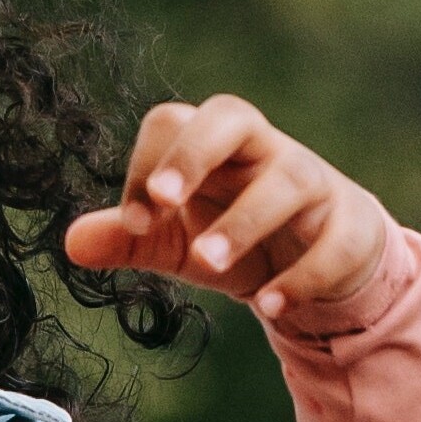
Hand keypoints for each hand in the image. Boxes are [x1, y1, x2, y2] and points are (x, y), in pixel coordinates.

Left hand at [63, 95, 393, 323]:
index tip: (134, 222)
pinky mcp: (350, 226)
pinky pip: (333, 241)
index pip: (174, 122)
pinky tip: (270, 306)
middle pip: (232, 115)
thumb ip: (126, 241)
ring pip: (287, 179)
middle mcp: (263, 149)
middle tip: (163, 201)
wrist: (319, 264)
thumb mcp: (175, 242)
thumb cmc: (233, 236)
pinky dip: (302, 274)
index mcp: (213, 144)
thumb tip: (70, 245)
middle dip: (194, 154)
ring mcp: (313, 183)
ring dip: (243, 221)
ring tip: (205, 264)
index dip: (147, 165)